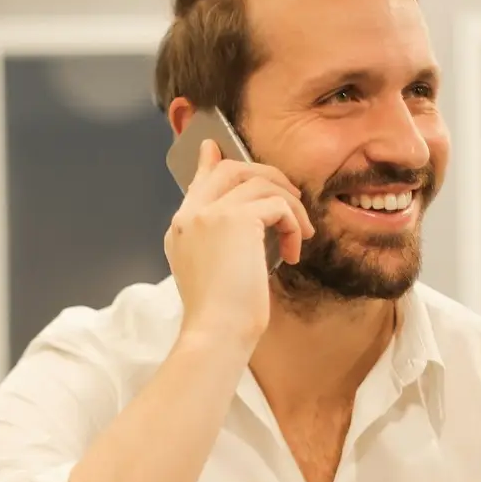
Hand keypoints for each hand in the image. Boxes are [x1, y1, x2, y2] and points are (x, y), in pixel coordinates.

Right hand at [165, 139, 314, 347]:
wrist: (216, 332)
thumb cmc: (221, 317)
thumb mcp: (216, 273)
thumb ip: (223, 243)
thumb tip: (248, 224)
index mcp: (180, 228)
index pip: (198, 182)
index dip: (211, 163)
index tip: (214, 148)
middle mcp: (190, 215)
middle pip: (230, 169)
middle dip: (266, 176)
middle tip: (291, 196)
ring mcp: (210, 213)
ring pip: (260, 182)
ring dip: (289, 205)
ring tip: (299, 234)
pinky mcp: (235, 219)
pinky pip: (277, 204)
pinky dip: (292, 223)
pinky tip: (293, 251)